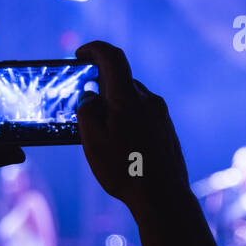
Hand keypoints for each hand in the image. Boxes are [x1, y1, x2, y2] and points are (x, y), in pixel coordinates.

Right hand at [75, 41, 190, 213]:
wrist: (163, 196)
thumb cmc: (125, 169)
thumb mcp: (93, 140)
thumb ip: (87, 111)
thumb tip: (89, 96)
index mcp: (128, 97)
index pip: (112, 57)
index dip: (93, 49)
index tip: (78, 55)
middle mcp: (148, 100)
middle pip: (121, 78)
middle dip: (99, 83)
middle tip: (81, 100)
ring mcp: (160, 114)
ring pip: (132, 97)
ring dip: (113, 103)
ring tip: (99, 127)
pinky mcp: (166, 128)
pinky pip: (142, 112)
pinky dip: (127, 116)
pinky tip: (119, 141)